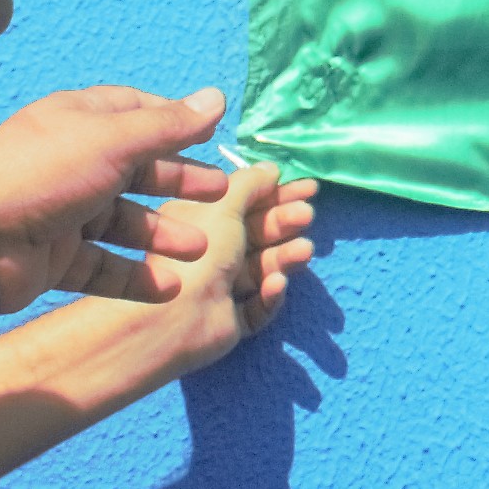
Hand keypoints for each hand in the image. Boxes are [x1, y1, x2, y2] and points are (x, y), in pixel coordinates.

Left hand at [0, 86, 234, 313]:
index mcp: (80, 124)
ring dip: (162, 235)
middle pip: (137, 171)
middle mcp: (73, 165)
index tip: (211, 137)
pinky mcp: (56, 259)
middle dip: (178, 183)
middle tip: (220, 196)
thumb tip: (219, 98)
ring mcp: (63, 214)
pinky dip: (136, 278)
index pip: (135, 113)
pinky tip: (169, 288)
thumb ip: (168, 126)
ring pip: (124, 224)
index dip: (173, 123)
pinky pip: (105, 268)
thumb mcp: (112, 141)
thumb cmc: (44, 174)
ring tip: (199, 250)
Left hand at [138, 163, 322, 382]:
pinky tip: (276, 284)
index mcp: (198, 220)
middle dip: (283, 223)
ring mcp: (219, 287)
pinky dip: (269, 295)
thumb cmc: (200, 250)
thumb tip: (272, 168)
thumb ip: (251, 184)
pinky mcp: (229, 320)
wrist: (180, 317)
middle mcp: (208, 252)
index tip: (308, 188)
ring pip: (261, 268)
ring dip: (283, 256)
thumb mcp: (224, 204)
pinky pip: (257, 306)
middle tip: (307, 215)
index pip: (243, 202)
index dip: (275, 193)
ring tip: (304, 251)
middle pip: (255, 234)